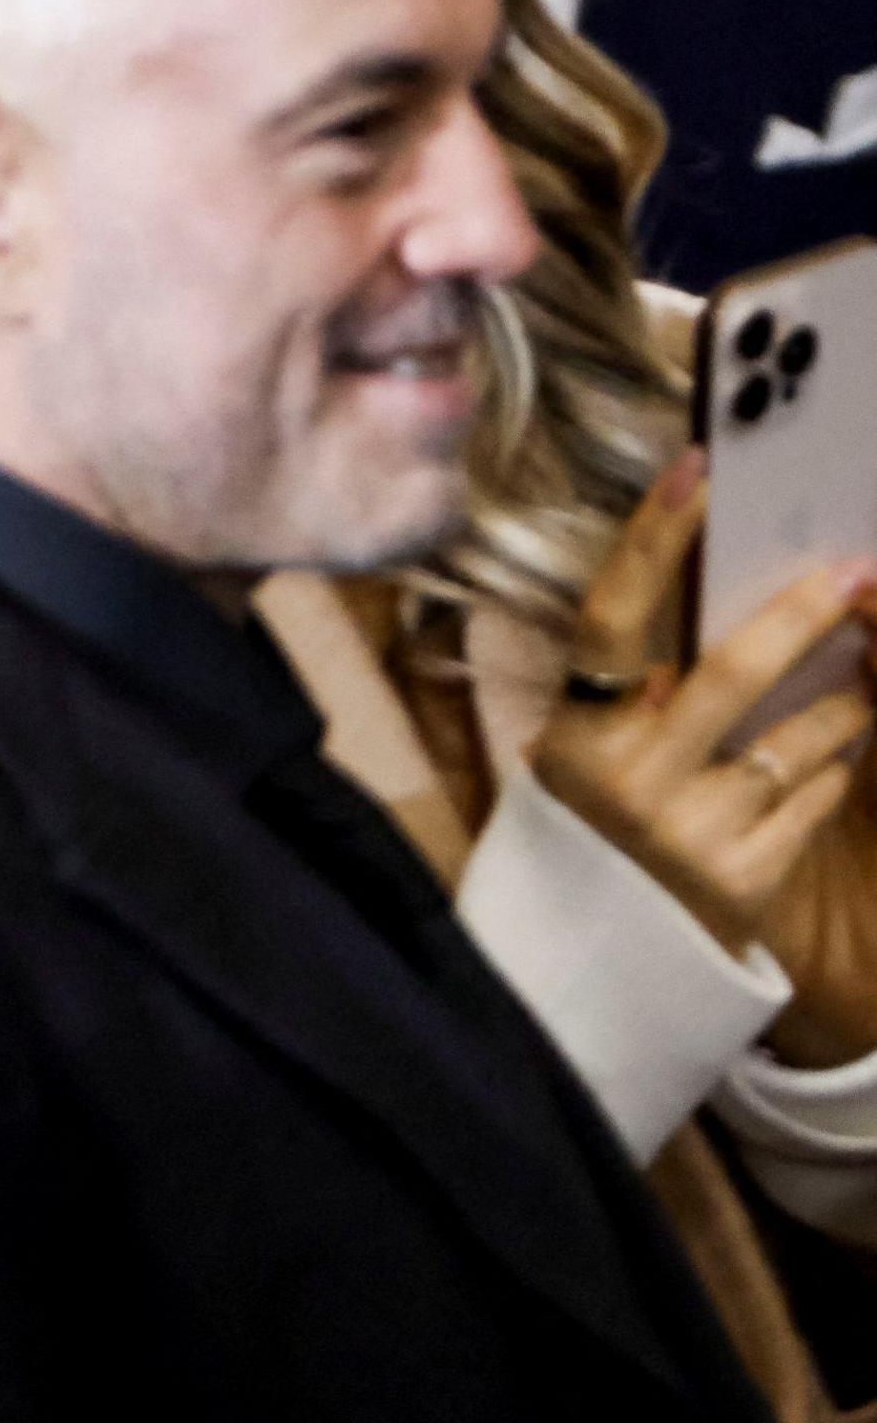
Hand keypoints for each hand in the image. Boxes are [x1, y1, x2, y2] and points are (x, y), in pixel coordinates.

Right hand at [530, 455, 876, 974]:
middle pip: (731, 672)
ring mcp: (686, 832)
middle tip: (853, 571)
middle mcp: (624, 779)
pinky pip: (814, 796)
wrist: (607, 950)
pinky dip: (831, 769)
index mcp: (576, 733)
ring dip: (845, 700)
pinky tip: (833, 757)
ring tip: (868, 673)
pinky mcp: (744, 878)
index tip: (696, 471)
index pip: (612, 619)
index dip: (651, 542)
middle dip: (802, 616)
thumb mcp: (594, 752)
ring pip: (796, 739)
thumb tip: (710, 587)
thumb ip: (637, 688)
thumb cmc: (604, 823)